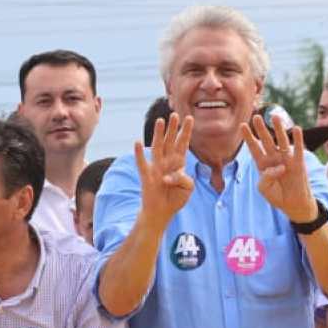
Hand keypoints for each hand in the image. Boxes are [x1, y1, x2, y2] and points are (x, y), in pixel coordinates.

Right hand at [135, 112, 194, 227]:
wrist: (161, 213)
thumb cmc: (175, 199)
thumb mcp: (188, 189)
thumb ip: (185, 179)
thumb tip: (172, 175)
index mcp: (178, 164)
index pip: (183, 144)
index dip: (186, 132)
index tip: (190, 118)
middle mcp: (166, 162)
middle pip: (170, 142)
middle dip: (173, 128)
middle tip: (175, 114)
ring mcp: (156, 168)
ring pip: (157, 148)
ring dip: (159, 134)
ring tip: (160, 121)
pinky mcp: (147, 177)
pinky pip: (142, 164)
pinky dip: (139, 154)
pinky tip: (138, 143)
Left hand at [242, 114, 317, 223]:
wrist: (293, 205)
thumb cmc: (277, 196)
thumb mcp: (264, 189)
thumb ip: (265, 177)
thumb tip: (278, 167)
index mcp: (263, 164)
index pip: (254, 148)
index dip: (248, 137)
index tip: (242, 125)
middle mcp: (274, 158)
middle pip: (266, 141)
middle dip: (261, 129)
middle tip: (256, 117)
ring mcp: (286, 159)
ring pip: (282, 141)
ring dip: (279, 129)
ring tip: (275, 117)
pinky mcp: (298, 163)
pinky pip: (298, 149)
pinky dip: (298, 140)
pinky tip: (296, 129)